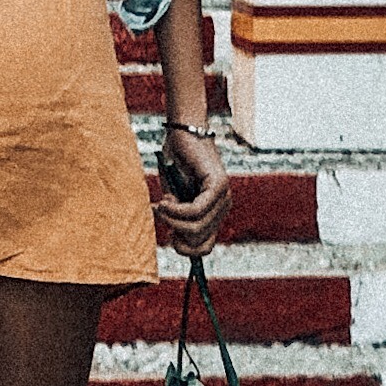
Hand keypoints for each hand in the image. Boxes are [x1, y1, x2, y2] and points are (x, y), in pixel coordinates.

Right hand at [155, 121, 230, 258]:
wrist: (182, 135)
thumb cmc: (175, 165)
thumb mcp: (174, 199)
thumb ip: (179, 220)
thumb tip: (178, 242)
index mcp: (214, 213)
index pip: (204, 248)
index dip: (185, 250)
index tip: (169, 237)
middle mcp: (223, 207)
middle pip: (199, 242)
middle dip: (175, 233)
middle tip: (161, 214)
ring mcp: (224, 197)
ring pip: (197, 228)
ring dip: (172, 219)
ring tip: (162, 203)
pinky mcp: (219, 185)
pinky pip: (196, 210)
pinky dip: (175, 209)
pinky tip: (165, 199)